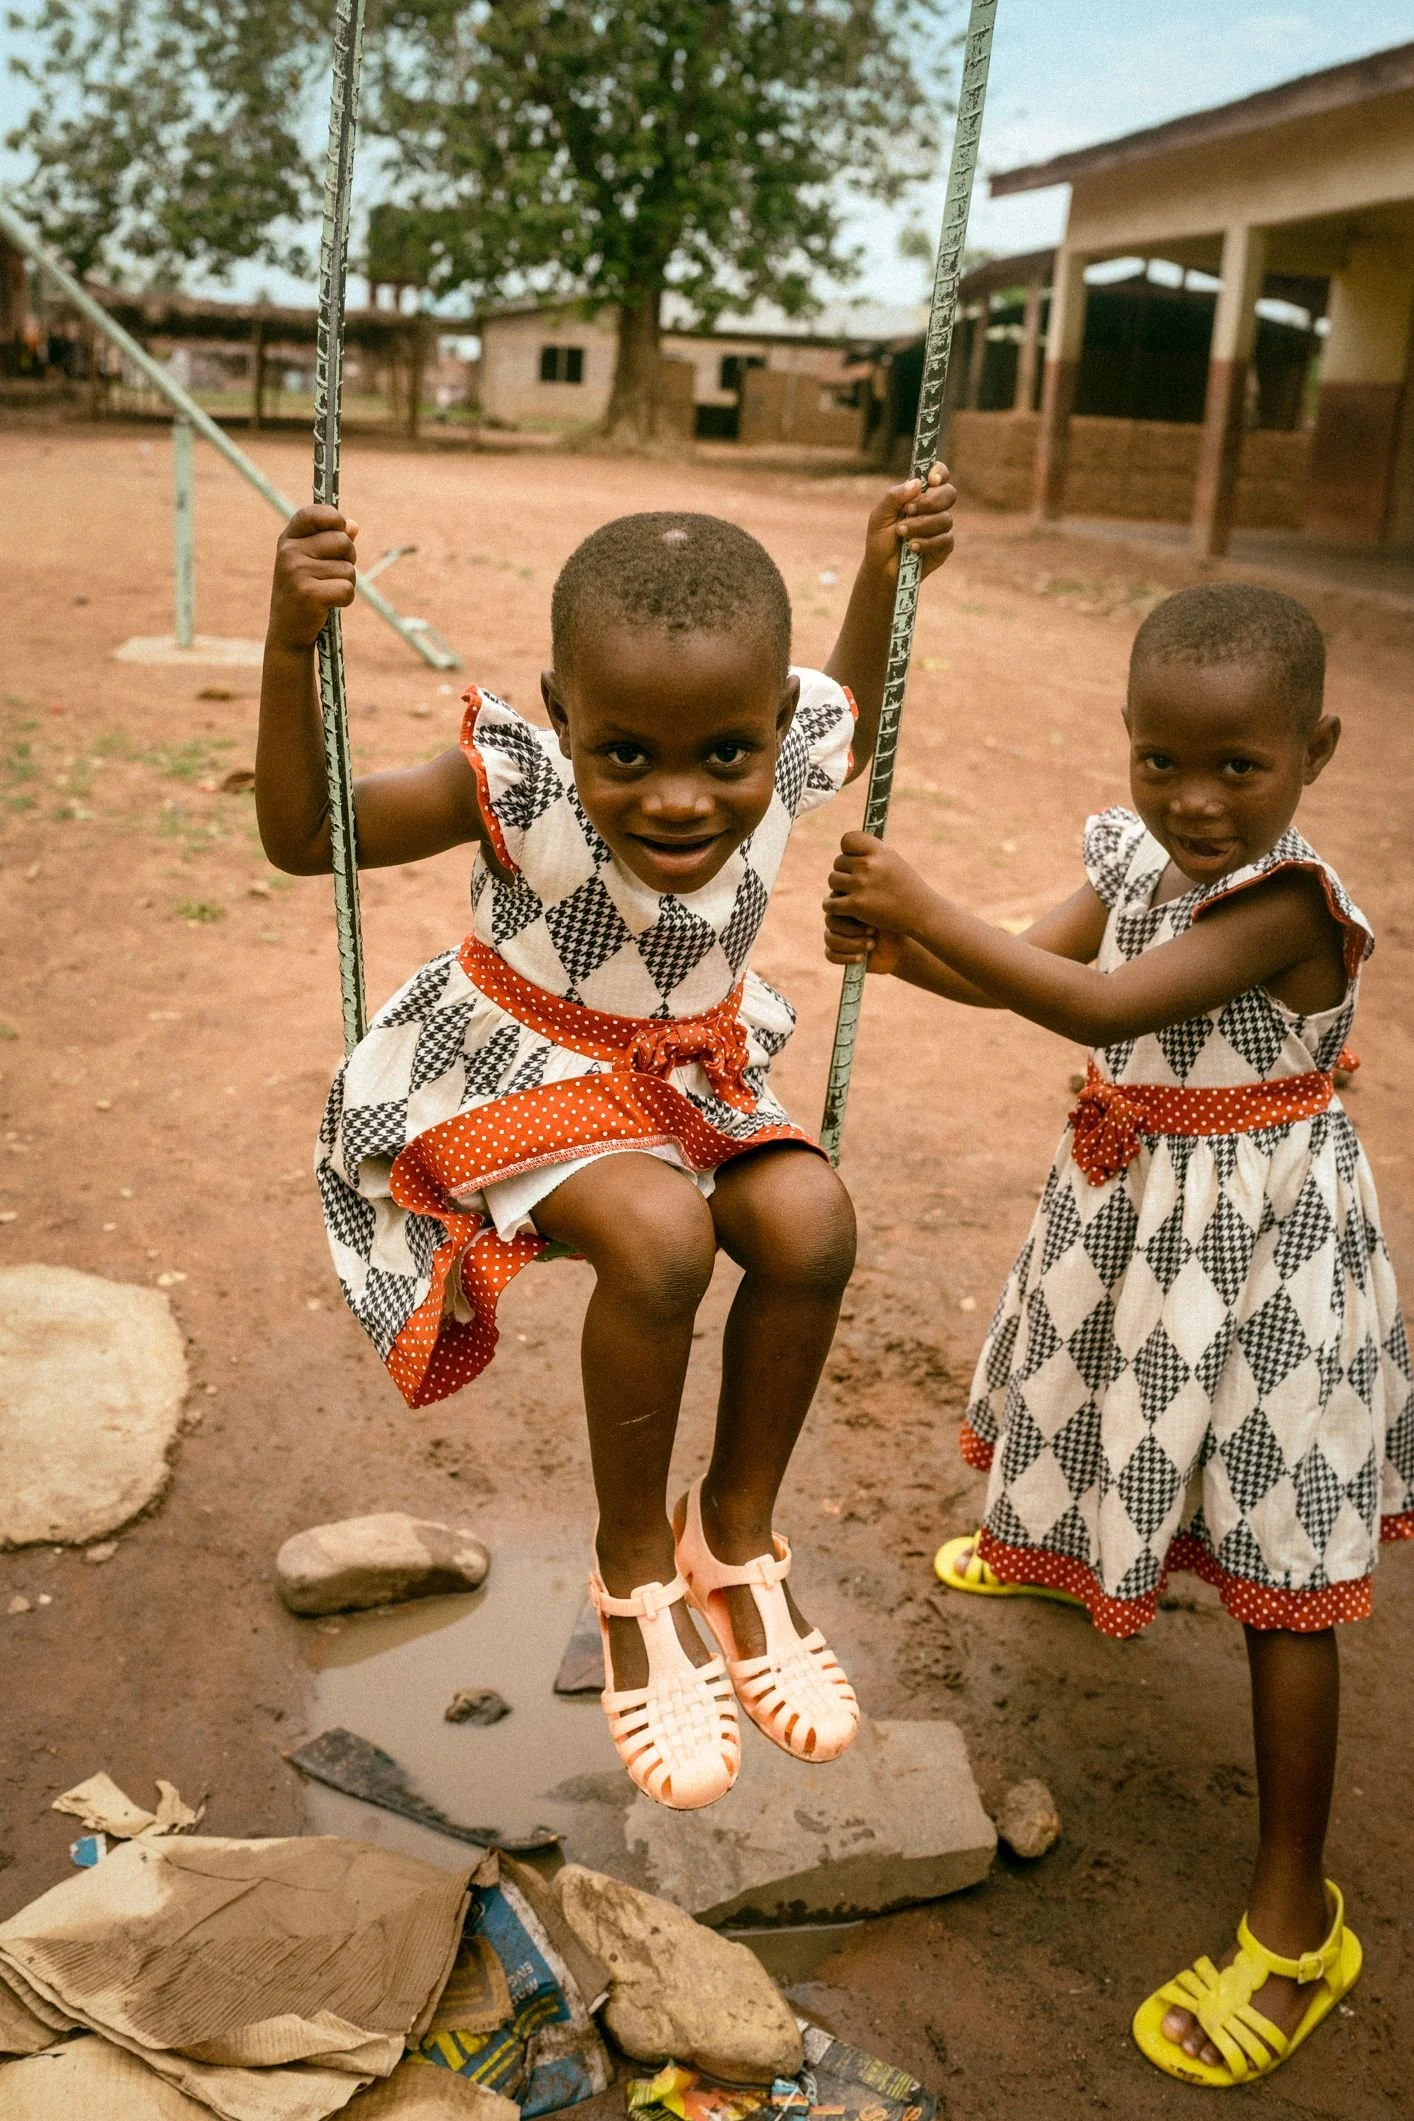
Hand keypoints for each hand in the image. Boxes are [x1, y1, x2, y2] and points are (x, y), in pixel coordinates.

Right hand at [267, 504, 358, 651]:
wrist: (288, 630)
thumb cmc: (305, 591)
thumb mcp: (311, 562)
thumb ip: (331, 542)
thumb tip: (353, 525)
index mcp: (288, 540)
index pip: (313, 514)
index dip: (333, 518)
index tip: (340, 528)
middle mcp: (289, 552)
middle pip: (342, 541)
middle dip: (348, 558)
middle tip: (333, 574)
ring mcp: (297, 572)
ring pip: (348, 568)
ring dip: (347, 583)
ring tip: (327, 592)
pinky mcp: (309, 594)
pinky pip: (347, 589)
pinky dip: (345, 599)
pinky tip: (328, 604)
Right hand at [824, 907, 904, 974]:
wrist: (897, 948)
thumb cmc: (892, 926)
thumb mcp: (883, 914)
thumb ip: (868, 905)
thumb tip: (852, 901)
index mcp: (846, 902)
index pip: (835, 902)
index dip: (851, 911)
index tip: (872, 917)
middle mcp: (837, 917)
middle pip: (830, 921)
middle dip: (852, 929)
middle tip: (873, 932)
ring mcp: (835, 934)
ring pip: (830, 939)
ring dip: (851, 944)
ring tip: (871, 945)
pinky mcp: (836, 952)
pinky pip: (830, 954)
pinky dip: (845, 957)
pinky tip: (861, 958)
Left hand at [826, 831, 932, 940]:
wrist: (920, 914)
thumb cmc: (905, 886)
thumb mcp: (892, 861)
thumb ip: (871, 852)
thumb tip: (847, 844)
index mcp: (879, 851)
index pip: (848, 839)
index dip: (848, 850)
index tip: (854, 859)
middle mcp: (869, 865)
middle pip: (838, 862)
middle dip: (845, 872)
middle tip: (856, 883)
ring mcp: (861, 885)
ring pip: (833, 880)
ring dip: (839, 889)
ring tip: (852, 895)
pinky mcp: (856, 905)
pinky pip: (831, 903)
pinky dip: (834, 907)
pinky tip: (843, 909)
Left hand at [861, 463, 955, 584]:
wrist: (881, 569)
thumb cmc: (880, 540)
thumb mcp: (880, 516)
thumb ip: (894, 497)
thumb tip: (916, 483)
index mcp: (920, 495)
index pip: (939, 475)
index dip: (939, 473)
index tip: (931, 480)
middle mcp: (934, 508)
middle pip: (949, 493)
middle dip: (929, 502)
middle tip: (908, 511)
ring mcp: (941, 527)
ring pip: (945, 519)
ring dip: (921, 525)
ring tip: (902, 533)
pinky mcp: (944, 547)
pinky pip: (945, 539)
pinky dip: (927, 542)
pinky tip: (912, 547)